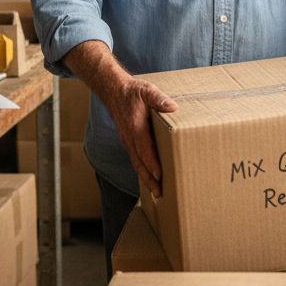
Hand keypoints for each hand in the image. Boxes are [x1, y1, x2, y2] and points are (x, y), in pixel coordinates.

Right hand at [61, 40, 180, 197]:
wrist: (114, 91)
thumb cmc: (132, 92)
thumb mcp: (147, 91)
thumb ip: (158, 99)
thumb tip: (172, 106)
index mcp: (135, 128)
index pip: (145, 150)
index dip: (152, 164)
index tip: (160, 176)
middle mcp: (130, 138)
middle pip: (139, 164)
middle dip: (149, 180)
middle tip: (160, 194)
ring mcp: (128, 141)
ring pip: (137, 164)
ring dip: (145, 179)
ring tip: (156, 193)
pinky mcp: (129, 142)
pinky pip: (135, 159)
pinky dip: (142, 171)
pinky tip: (149, 178)